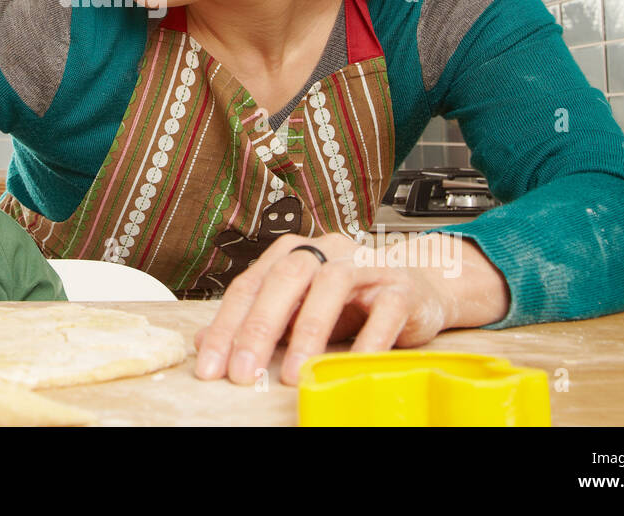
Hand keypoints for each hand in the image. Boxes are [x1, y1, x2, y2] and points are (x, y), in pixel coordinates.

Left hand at [192, 231, 458, 386]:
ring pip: (331, 285)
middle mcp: (326, 250)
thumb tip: (204, 342)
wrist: (419, 287)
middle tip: (242, 373)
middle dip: (259, 327)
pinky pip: (384, 309)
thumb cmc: (351, 301)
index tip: (210, 367)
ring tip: (295, 374)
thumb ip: (255, 322)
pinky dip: (368, 339)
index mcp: (292, 252)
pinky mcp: (401, 286)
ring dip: (309, 331)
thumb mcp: (297, 311)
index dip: (226, 326)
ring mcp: (365, 265)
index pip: (250, 285)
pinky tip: (350, 368)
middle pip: (285, 278)